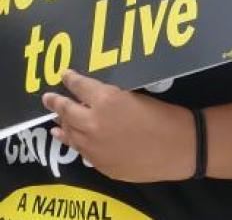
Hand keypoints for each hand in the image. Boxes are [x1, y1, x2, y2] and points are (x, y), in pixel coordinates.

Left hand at [42, 69, 193, 181]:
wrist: (178, 149)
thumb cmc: (167, 117)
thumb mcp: (139, 99)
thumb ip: (115, 99)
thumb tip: (101, 101)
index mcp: (107, 100)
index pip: (81, 86)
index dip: (71, 79)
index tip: (64, 74)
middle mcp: (93, 123)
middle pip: (67, 110)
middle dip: (56, 102)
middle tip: (47, 97)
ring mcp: (93, 145)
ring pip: (69, 131)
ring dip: (62, 122)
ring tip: (54, 118)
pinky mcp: (97, 162)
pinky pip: (78, 148)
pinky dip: (69, 140)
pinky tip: (63, 136)